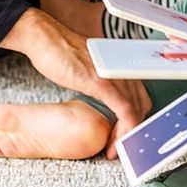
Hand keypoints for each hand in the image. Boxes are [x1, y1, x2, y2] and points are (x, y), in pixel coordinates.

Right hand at [0, 9, 151, 158]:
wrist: (44, 38)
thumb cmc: (61, 52)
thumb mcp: (88, 68)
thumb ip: (100, 80)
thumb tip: (103, 97)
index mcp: (120, 64)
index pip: (140, 95)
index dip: (136, 119)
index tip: (123, 135)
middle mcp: (122, 67)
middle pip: (142, 104)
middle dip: (133, 130)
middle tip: (119, 146)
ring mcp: (114, 74)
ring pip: (136, 110)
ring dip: (127, 134)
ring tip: (114, 148)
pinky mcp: (102, 82)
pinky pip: (124, 109)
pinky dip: (124, 129)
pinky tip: (113, 142)